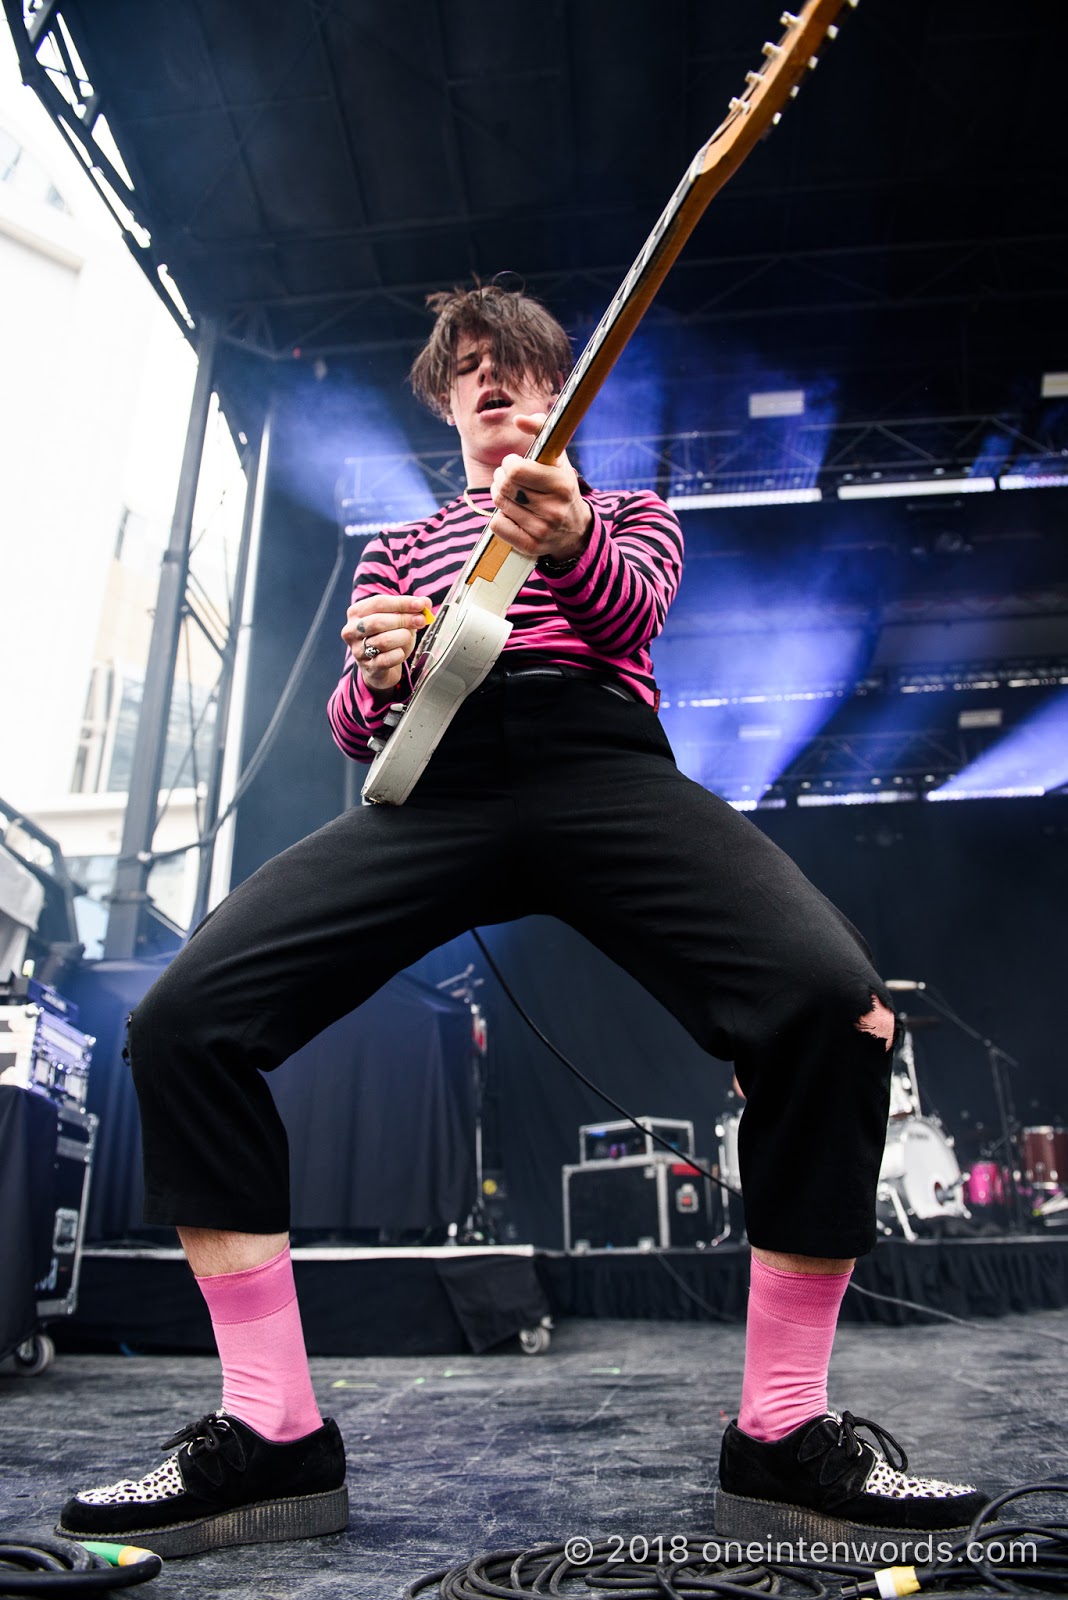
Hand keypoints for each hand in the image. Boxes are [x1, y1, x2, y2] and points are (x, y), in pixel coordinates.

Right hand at [342, 593, 431, 691]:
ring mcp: (358, 650)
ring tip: (408, 637)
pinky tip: (401, 652)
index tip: (421, 605)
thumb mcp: (400, 620)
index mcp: (356, 613)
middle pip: (378, 621)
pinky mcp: (368, 667)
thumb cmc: (389, 637)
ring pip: (383, 641)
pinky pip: (387, 659)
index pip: (379, 603)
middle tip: (420, 621)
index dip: (402, 603)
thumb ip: (412, 609)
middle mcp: (352, 630)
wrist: (380, 667)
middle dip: (403, 620)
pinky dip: (399, 654)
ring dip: (402, 637)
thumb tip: (426, 602)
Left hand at [488, 413, 592, 562]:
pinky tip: (512, 513)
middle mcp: (554, 510)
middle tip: (508, 477)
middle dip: (501, 478)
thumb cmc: (560, 486)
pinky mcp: (530, 546)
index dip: (509, 463)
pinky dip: (499, 517)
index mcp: (561, 485)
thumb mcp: (557, 458)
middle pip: (504, 487)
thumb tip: (518, 420)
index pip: (516, 470)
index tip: (515, 463)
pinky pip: (497, 525)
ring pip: (499, 505)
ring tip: (511, 493)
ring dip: (499, 495)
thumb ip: (541, 430)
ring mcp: (542, 531)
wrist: (574, 530)